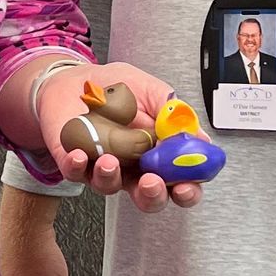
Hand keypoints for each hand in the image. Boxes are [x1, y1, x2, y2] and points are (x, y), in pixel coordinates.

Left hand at [34, 58, 206, 211]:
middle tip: (151, 181)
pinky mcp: (74, 162)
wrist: (80, 77)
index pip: (179, 183)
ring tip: (110, 160)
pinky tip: (80, 154)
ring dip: (112, 177)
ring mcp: (104, 167)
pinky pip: (75, 173)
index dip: (186, 191)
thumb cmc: (119, 88)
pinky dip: (77, 166)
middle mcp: (133, 167)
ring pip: (110, 187)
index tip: (185, 187)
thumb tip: (201, 138)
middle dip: (152, 195)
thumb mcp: (153, 93)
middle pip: (148, 197)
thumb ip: (176, 115)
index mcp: (158, 154)